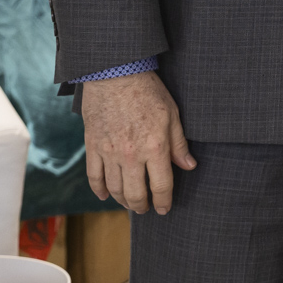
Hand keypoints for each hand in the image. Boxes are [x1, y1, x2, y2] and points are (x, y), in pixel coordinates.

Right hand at [80, 71, 194, 213]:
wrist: (115, 74)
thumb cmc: (148, 91)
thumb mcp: (172, 114)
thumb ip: (179, 144)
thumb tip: (189, 166)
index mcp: (155, 147)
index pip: (161, 185)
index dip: (164, 201)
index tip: (164, 208)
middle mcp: (131, 155)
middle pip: (136, 194)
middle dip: (142, 206)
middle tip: (146, 209)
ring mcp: (109, 153)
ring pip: (115, 189)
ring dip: (123, 200)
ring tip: (130, 203)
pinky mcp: (93, 146)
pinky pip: (94, 176)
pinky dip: (100, 190)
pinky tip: (106, 195)